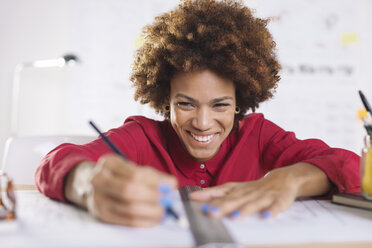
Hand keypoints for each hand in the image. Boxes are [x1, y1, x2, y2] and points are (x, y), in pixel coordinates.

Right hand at [65, 154, 177, 226]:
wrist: (88, 183)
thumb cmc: (117, 174)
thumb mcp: (129, 167)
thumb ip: (149, 175)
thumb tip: (170, 186)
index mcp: (108, 162)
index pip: (135, 173)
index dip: (156, 181)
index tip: (172, 184)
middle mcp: (99, 180)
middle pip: (129, 191)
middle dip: (153, 197)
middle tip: (168, 200)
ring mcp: (97, 199)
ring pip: (128, 208)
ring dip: (151, 211)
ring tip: (164, 210)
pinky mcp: (100, 214)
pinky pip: (125, 221)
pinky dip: (143, 221)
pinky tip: (154, 219)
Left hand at [189, 163, 330, 219]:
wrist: (283, 179)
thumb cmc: (254, 188)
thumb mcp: (235, 188)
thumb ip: (215, 193)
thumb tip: (194, 196)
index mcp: (238, 189)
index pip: (221, 192)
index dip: (208, 196)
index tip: (193, 200)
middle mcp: (249, 192)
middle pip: (235, 200)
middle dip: (223, 206)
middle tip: (211, 213)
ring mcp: (264, 196)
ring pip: (253, 204)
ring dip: (245, 210)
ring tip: (235, 217)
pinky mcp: (279, 201)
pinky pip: (276, 207)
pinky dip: (272, 211)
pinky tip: (267, 217)